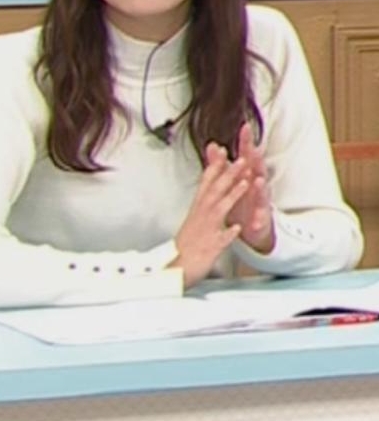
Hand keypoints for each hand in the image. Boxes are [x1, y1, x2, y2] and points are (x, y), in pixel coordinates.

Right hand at [172, 145, 248, 287]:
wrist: (175, 269)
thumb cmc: (185, 246)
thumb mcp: (193, 219)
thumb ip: (203, 203)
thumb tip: (208, 190)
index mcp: (198, 209)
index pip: (206, 183)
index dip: (216, 166)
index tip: (224, 150)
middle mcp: (201, 216)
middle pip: (216, 191)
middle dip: (229, 174)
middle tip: (242, 159)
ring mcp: (206, 231)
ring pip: (219, 210)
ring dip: (232, 195)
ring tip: (245, 184)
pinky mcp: (210, 248)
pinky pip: (220, 240)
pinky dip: (228, 233)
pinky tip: (237, 228)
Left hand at [223, 122, 274, 252]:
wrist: (252, 225)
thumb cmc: (241, 199)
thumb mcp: (230, 179)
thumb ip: (220, 162)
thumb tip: (213, 145)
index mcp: (247, 174)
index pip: (246, 154)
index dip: (246, 141)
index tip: (245, 127)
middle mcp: (255, 184)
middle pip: (257, 169)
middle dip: (257, 160)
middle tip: (255, 151)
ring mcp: (260, 201)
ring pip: (261, 192)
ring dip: (260, 187)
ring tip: (257, 181)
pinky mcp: (261, 218)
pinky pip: (260, 218)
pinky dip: (259, 219)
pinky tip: (256, 220)